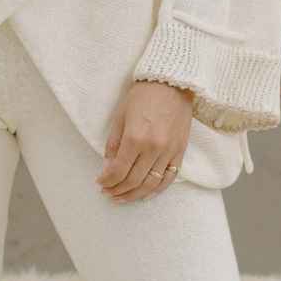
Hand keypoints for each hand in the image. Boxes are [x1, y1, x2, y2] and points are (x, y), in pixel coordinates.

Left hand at [96, 80, 192, 202]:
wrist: (171, 83)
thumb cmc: (142, 96)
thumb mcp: (120, 116)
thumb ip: (113, 143)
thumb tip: (108, 165)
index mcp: (135, 138)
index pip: (119, 170)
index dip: (107, 181)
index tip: (100, 183)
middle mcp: (153, 148)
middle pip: (134, 180)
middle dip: (118, 190)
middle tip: (108, 193)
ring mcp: (169, 151)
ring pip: (152, 184)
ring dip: (135, 194)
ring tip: (123, 197)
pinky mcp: (180, 151)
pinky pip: (170, 177)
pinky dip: (157, 189)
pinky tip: (146, 193)